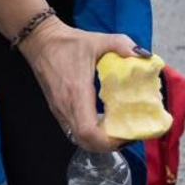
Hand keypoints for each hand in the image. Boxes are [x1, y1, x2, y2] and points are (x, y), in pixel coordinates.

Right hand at [18, 16, 143, 149]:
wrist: (39, 40)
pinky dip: (90, 134)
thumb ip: (122, 44)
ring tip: (117, 130)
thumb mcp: (97, 40)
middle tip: (127, 134)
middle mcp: (65, 106)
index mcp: (76, 92)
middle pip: (86, 142)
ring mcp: (59, 109)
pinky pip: (74, 130)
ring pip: (79, 139)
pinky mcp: (57, 109)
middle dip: (109, 145)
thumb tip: (144, 56)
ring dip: (99, 141)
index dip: (110, 140)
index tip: (127, 133)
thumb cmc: (66, 42)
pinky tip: (102, 122)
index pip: (89, 132)